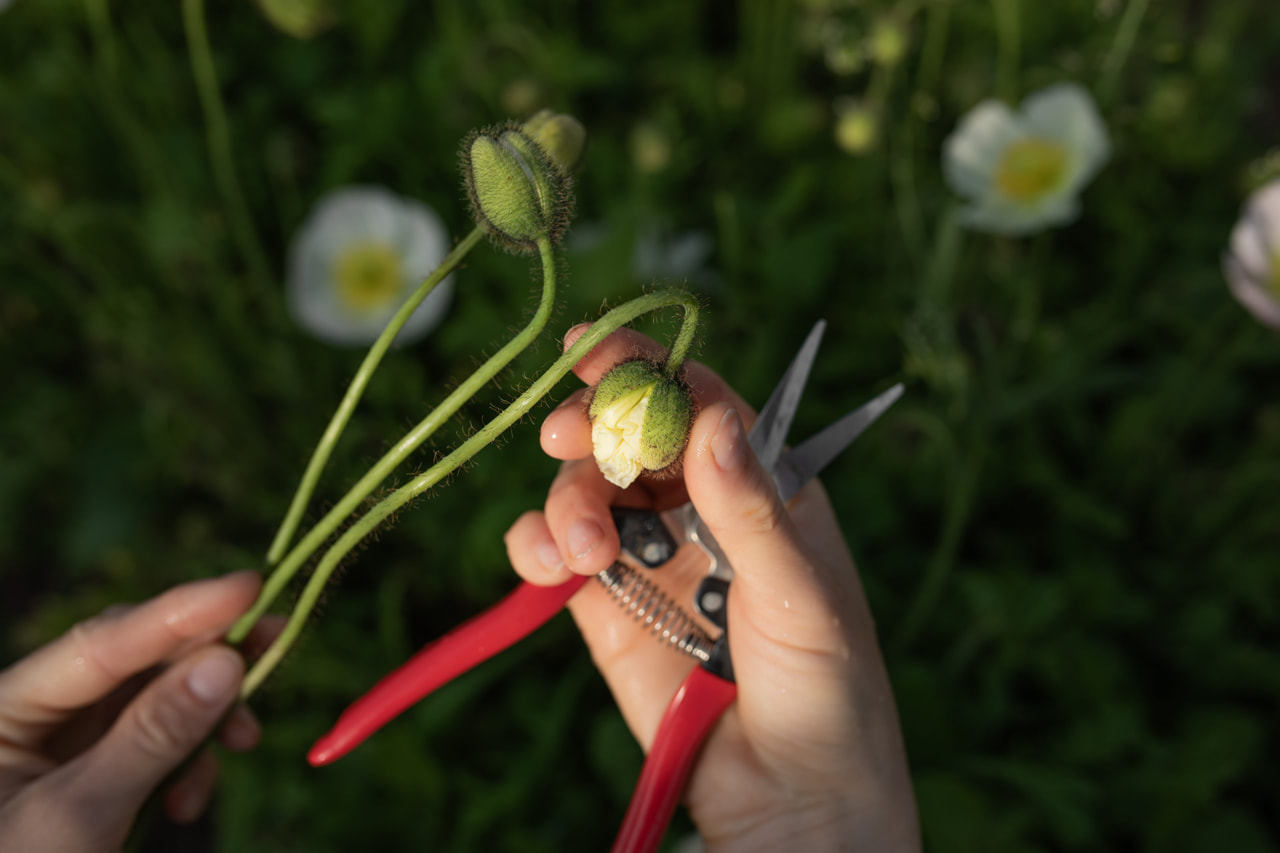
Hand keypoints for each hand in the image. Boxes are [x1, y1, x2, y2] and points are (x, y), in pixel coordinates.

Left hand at [0, 571, 265, 851]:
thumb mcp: (79, 817)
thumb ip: (152, 736)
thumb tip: (225, 662)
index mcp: (0, 712)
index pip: (99, 644)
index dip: (178, 611)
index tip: (249, 586)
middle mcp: (29, 715)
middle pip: (131, 661)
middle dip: (204, 661)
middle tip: (278, 642)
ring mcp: (59, 748)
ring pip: (151, 701)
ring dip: (204, 720)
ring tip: (243, 747)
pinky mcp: (89, 778)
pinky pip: (152, 744)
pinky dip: (186, 762)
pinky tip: (188, 800)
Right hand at [504, 326, 919, 851]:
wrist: (789, 800)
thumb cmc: (828, 691)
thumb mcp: (801, 595)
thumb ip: (750, 509)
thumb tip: (709, 417)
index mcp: (763, 489)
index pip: (702, 405)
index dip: (650, 371)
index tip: (597, 355)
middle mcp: (700, 510)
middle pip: (631, 435)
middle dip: (593, 424)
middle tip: (566, 434)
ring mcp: (649, 556)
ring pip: (586, 489)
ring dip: (569, 502)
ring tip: (584, 554)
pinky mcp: (605, 608)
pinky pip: (553, 553)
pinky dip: (535, 545)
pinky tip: (548, 566)